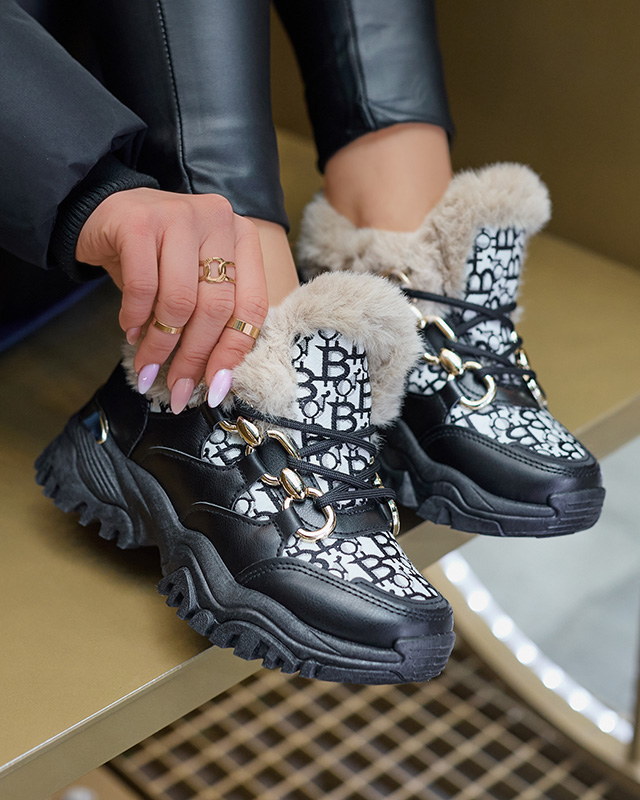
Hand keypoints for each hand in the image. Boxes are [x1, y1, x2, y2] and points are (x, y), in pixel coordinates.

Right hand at [76, 188, 267, 411]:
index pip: (251, 305)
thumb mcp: (195, 279)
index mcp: (243, 237)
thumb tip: (215, 380)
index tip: (216, 388)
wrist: (105, 212)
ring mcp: (180, 215)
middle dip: (195, 358)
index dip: (233, 352)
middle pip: (217, 308)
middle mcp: (218, 220)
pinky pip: (143, 287)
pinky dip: (136, 317)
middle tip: (179, 388)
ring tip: (147, 365)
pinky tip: (130, 330)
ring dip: (162, 344)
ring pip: (180, 302)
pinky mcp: (139, 222)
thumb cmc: (158, 255)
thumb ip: (212, 316)